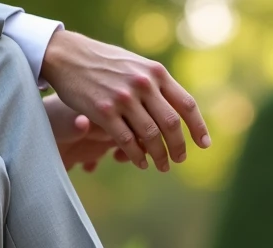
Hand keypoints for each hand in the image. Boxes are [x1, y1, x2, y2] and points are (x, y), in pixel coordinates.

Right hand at [40, 30, 210, 172]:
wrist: (69, 56)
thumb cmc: (105, 63)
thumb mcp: (136, 65)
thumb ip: (156, 84)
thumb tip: (178, 108)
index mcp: (156, 73)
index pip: (186, 104)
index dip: (198, 127)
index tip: (204, 144)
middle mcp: (143, 84)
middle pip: (171, 124)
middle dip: (178, 146)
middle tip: (179, 160)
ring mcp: (123, 98)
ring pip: (150, 136)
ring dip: (159, 156)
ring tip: (162, 166)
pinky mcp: (104, 112)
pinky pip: (127, 141)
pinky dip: (137, 156)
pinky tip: (140, 163)